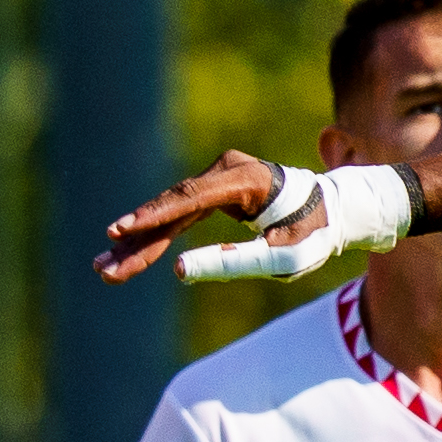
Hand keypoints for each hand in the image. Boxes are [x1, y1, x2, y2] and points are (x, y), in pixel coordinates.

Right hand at [94, 152, 412, 288]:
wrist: (337, 210)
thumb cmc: (317, 235)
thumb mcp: (284, 257)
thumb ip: (235, 263)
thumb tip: (180, 270)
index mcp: (248, 180)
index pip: (191, 199)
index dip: (153, 218)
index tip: (121, 232)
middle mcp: (227, 171)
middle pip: (173, 208)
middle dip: (137, 241)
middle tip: (103, 269)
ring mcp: (219, 179)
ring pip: (171, 213)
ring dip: (139, 243)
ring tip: (105, 269)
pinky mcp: (214, 192)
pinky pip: (180, 217)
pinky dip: (157, 237)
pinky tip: (128, 255)